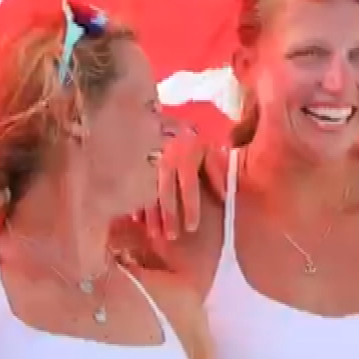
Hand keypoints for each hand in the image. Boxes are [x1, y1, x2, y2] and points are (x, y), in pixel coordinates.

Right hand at [142, 119, 207, 241]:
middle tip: (172, 237)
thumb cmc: (190, 141)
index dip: (190, 208)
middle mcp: (166, 160)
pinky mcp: (135, 165)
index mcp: (185, 156)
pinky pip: (133, 187)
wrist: (162, 120)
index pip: (188, 186)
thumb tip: (225, 195)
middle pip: (166, 193)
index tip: (192, 227)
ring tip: (155, 235)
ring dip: (151, 216)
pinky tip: (136, 220)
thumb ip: (217, 172)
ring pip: (148, 192)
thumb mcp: (208, 150)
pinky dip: (135, 204)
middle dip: (169, 216)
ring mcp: (148, 162)